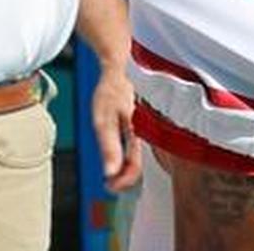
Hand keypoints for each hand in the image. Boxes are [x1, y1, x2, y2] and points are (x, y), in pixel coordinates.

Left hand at [90, 66, 141, 191]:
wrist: (120, 67)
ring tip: (112, 173)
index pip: (135, 167)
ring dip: (127, 168)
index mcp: (139, 134)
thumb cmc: (111, 91)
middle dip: (125, 177)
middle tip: (109, 183)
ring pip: (141, 156)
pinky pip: (140, 146)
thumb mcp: (104, 121)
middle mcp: (148, 132)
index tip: (108, 186)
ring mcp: (148, 127)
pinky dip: (130, 156)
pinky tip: (121, 155)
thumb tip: (110, 173)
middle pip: (140, 163)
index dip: (123, 181)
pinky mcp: (145, 122)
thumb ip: (109, 147)